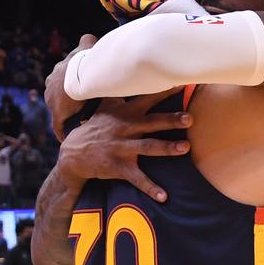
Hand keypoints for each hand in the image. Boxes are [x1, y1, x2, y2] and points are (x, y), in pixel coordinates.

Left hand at [45, 34, 96, 140]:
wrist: (79, 75)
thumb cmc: (84, 61)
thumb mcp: (86, 47)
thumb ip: (86, 41)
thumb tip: (89, 36)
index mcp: (56, 73)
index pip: (59, 81)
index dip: (67, 86)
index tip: (76, 90)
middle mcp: (50, 87)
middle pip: (56, 95)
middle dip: (64, 100)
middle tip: (78, 105)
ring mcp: (52, 101)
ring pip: (57, 109)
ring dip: (65, 114)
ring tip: (76, 120)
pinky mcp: (56, 114)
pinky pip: (58, 125)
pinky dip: (61, 131)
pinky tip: (65, 137)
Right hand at [57, 89, 192, 201]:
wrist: (73, 154)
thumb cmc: (96, 126)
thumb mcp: (106, 107)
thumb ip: (122, 91)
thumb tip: (128, 68)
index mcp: (125, 113)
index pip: (147, 98)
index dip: (163, 90)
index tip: (181, 83)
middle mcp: (125, 128)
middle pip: (152, 122)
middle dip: (171, 120)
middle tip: (190, 118)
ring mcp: (122, 148)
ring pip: (148, 147)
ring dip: (167, 148)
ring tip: (186, 148)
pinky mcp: (118, 167)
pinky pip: (137, 178)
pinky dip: (150, 188)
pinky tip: (164, 196)